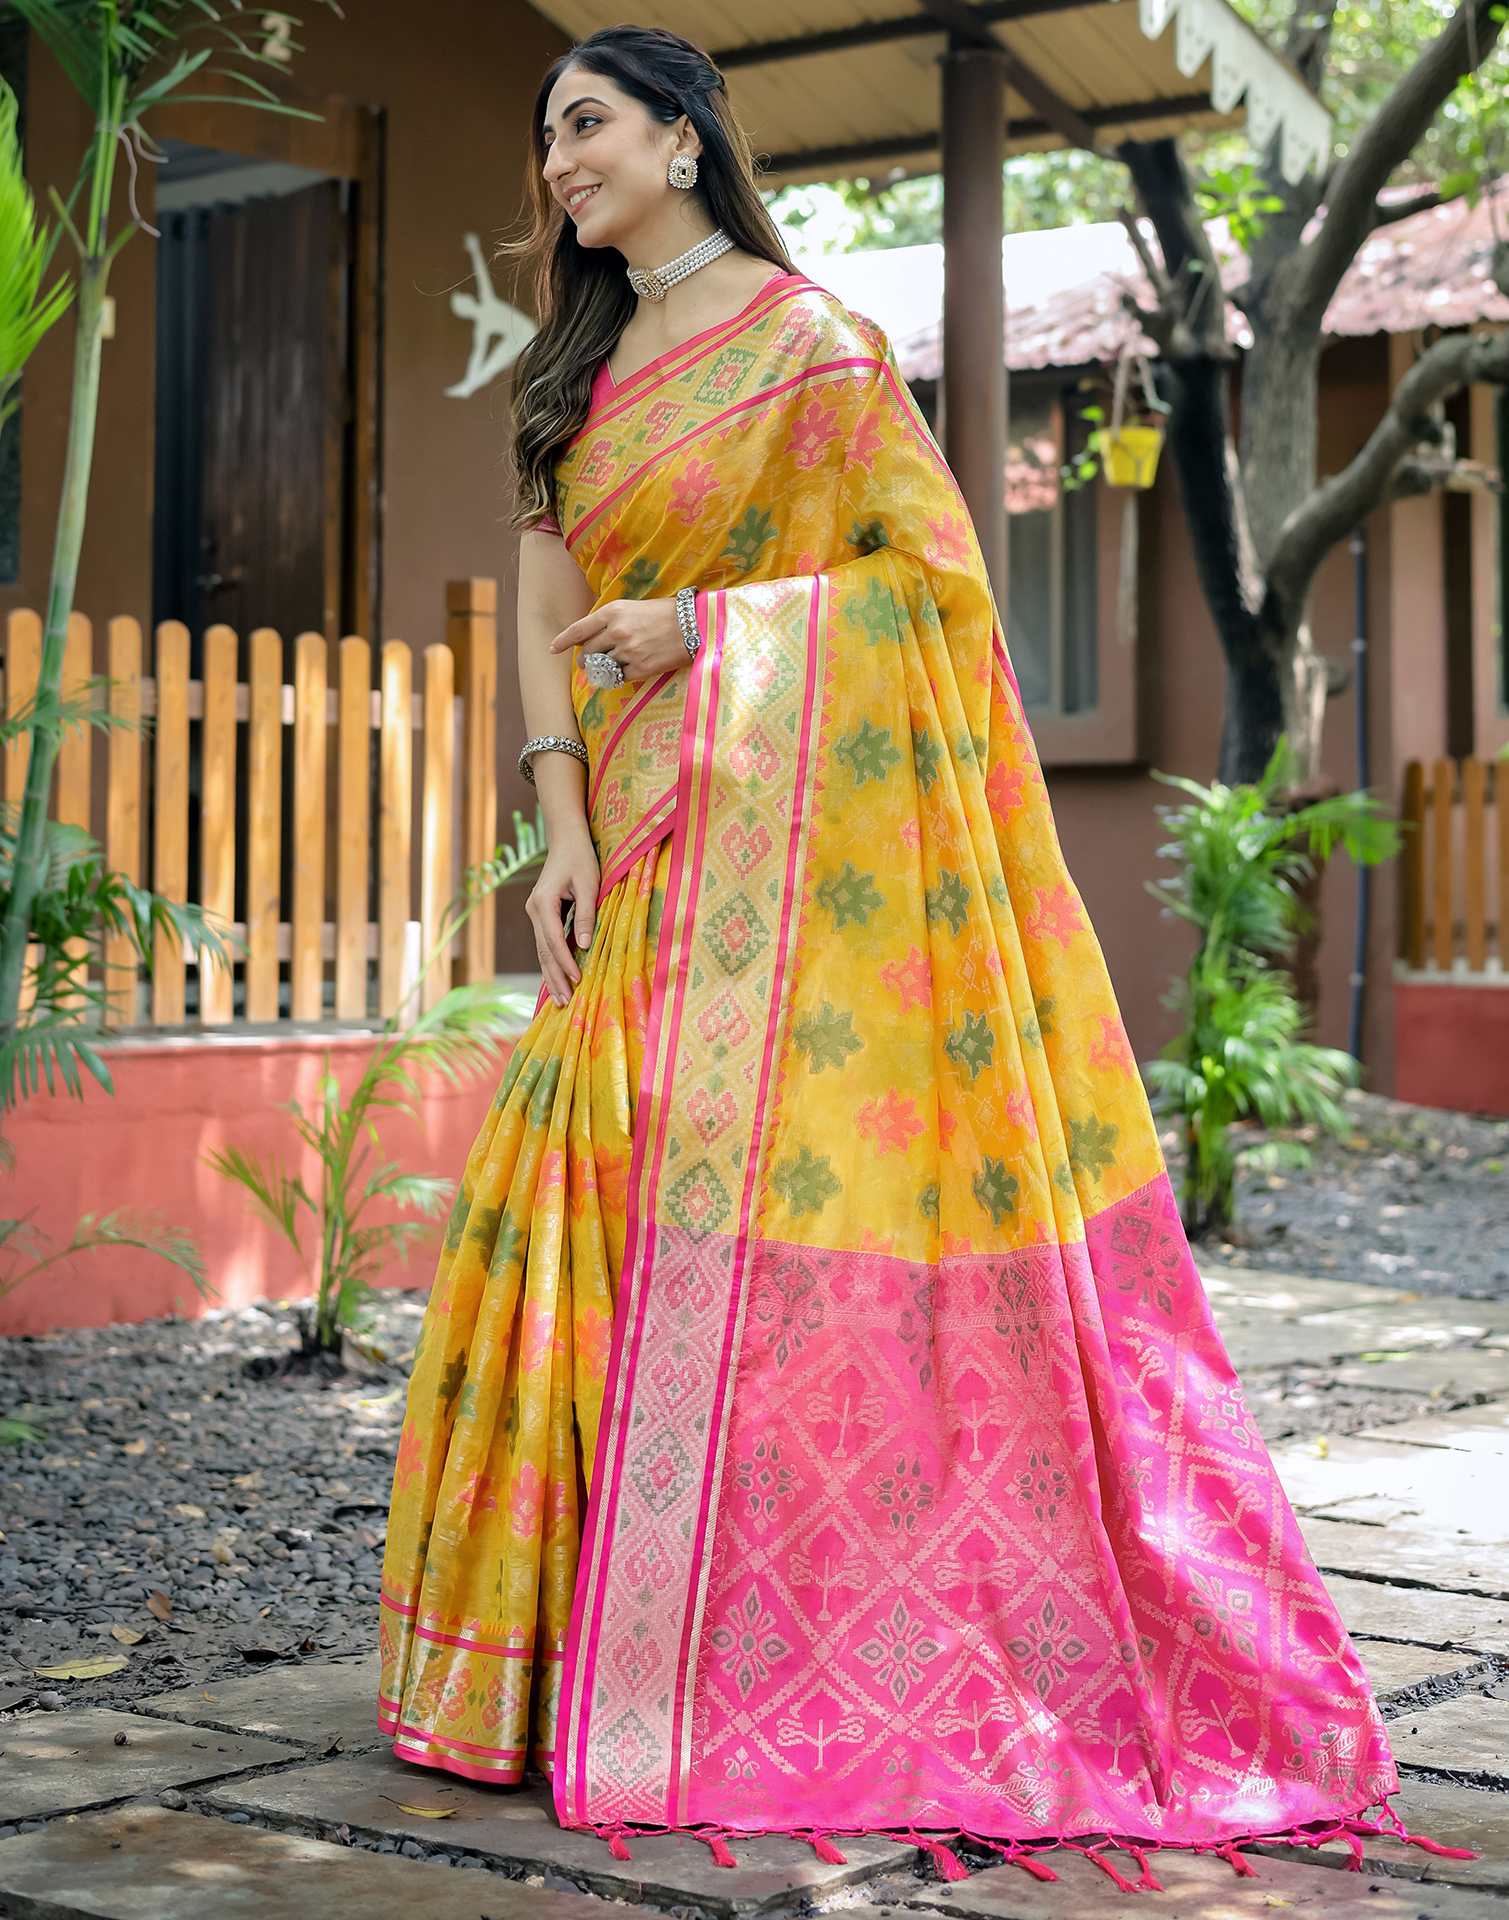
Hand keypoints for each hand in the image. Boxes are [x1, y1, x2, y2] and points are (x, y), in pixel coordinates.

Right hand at [526, 826, 599, 1006]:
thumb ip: (586, 914)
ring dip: (550, 975)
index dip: (565, 961)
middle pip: (543, 950)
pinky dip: (550, 963)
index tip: (578, 979)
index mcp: (543, 902)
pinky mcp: (541, 915)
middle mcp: (534, 910)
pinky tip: (556, 980)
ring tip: (559, 999)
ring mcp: (535, 913)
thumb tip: (583, 945)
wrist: (566, 840)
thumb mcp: (589, 884)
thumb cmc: (581, 858)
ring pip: (541, 950)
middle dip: (554, 977)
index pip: (553, 939)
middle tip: (565, 1001)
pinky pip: (545, 944)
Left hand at [548, 596, 690, 682]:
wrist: (695, 625)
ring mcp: (628, 652)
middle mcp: (616, 631)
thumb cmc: (667, 612)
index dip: (563, 641)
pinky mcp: (640, 669)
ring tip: (610, 666)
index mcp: (613, 612)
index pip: (579, 629)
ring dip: (602, 668)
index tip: (553, 649)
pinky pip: (620, 677)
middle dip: (586, 658)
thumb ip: (613, 619)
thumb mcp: (635, 607)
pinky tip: (626, 672)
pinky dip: (620, 676)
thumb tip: (596, 636)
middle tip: (589, 661)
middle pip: (588, 651)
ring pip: (602, 666)